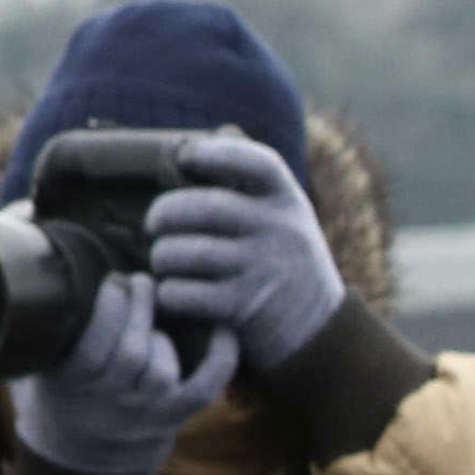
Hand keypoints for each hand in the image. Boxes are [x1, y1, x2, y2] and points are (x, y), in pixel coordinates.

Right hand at [10, 272, 239, 474]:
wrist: (85, 446)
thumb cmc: (63, 382)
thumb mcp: (42, 354)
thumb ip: (46, 312)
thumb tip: (43, 241)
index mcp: (70, 385)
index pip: (93, 347)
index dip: (109, 308)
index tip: (114, 278)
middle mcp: (108, 403)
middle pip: (131, 354)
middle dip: (138, 310)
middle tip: (140, 279)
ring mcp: (144, 413)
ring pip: (162, 372)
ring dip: (162, 337)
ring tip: (156, 311)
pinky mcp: (174, 416)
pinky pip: (203, 388)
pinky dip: (220, 360)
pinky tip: (222, 329)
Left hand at [149, 134, 345, 377]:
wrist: (319, 332)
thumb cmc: (283, 263)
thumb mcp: (283, 220)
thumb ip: (248, 189)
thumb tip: (196, 141)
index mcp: (289, 202)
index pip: (260, 163)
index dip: (219, 153)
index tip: (186, 156)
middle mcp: (282, 232)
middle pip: (207, 208)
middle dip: (166, 213)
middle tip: (154, 224)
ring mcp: (265, 271)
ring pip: (189, 252)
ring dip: (163, 256)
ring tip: (162, 259)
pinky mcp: (247, 309)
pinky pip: (186, 293)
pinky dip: (168, 291)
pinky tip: (169, 291)